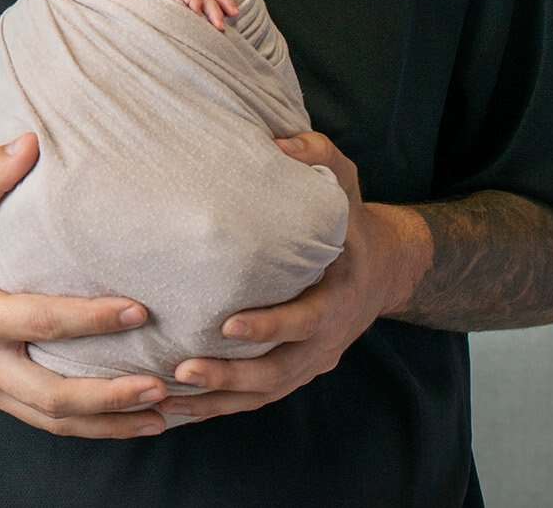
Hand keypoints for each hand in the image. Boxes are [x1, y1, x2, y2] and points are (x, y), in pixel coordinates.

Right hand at [0, 134, 170, 438]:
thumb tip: (32, 139)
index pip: (41, 322)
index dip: (92, 319)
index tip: (140, 310)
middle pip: (50, 396)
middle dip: (108, 399)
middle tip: (161, 390)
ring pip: (48, 419)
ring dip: (104, 422)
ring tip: (159, 419)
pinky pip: (37, 416)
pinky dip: (83, 424)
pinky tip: (122, 420)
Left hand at [158, 131, 401, 424]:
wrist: (385, 267)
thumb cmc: (351, 217)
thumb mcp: (344, 179)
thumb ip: (316, 156)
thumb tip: (275, 140)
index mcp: (339, 293)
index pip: (306, 320)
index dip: (270, 327)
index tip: (228, 326)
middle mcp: (327, 338)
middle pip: (279, 372)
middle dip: (231, 376)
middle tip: (183, 369)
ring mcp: (311, 361)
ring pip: (264, 393)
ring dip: (217, 400)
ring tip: (167, 400)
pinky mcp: (296, 372)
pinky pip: (257, 398)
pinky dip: (220, 408)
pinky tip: (177, 411)